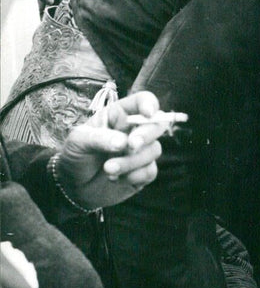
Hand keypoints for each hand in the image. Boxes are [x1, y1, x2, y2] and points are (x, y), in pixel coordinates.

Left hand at [53, 91, 165, 209]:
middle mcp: (134, 131)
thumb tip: (123, 142)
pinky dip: (134, 176)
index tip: (148, 113)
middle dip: (146, 134)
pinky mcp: (143, 172)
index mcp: (119, 115)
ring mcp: (141, 152)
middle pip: (157, 124)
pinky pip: (150, 171)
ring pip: (153, 150)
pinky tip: (116, 179)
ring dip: (132, 161)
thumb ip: (99, 138)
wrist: (74, 186)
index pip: (142, 101)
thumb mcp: (78, 142)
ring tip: (108, 169)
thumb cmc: (76, 156)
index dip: (149, 104)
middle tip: (131, 145)